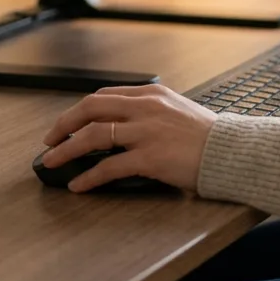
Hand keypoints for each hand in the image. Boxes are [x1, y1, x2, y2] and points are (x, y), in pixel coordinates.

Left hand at [42, 83, 216, 192]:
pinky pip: (108, 166)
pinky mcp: (149, 157)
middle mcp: (146, 108)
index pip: (104, 96)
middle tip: (50, 141)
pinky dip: (88, 177)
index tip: (65, 124)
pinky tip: (79, 186)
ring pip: (93, 135)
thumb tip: (120, 125)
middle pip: (91, 109)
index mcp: (152, 94)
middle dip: (64, 124)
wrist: (229, 150)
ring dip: (66, 150)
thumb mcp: (177, 110)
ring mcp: (146, 131)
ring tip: (52, 162)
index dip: (78, 110)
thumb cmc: (204, 135)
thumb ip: (150, 112)